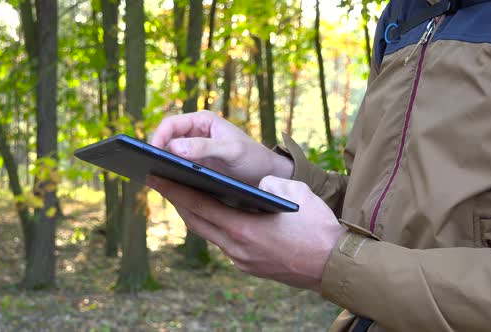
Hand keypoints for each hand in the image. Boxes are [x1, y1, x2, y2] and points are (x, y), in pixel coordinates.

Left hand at [147, 175, 344, 291]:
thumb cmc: (318, 228)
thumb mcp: (296, 193)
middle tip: (159, 181)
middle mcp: (237, 248)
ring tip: (182, 194)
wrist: (335, 265)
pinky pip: (223, 242)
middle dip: (176, 200)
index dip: (175, 190)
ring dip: (193, 214)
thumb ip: (270, 185)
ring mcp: (242, 260)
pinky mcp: (249, 266)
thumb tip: (256, 185)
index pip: (199, 206)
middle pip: (196, 221)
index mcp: (243, 229)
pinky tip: (213, 213)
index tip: (155, 176)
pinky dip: (213, 225)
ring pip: (208, 233)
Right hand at [151, 111, 292, 185]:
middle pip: (165, 141)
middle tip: (146, 169)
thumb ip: (205, 147)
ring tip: (151, 180)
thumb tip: (174, 148)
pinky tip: (166, 188)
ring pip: (169, 157)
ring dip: (161, 166)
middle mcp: (195, 134)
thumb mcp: (232, 151)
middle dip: (155, 153)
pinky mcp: (196, 168)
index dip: (158, 138)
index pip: (170, 125)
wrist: (267, 177)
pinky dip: (170, 176)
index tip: (152, 154)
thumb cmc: (253, 158)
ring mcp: (194, 152)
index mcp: (202, 121)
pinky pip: (177, 170)